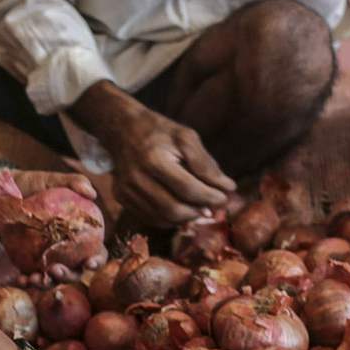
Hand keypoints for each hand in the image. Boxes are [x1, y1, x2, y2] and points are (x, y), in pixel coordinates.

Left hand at [0, 167, 107, 280]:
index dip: (97, 261)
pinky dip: (27, 281)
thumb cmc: (32, 184)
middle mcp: (66, 250)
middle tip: (57, 270)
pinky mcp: (28, 262)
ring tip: (36, 278)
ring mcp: (47, 258)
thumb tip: (93, 194)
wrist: (1, 191)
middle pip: (75, 271)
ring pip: (52, 278)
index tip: (90, 263)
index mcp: (79, 234)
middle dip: (69, 276)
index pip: (96, 251)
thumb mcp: (51, 179)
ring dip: (47, 283)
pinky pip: (30, 276)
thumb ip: (73, 182)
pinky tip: (21, 279)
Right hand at [96, 103, 235, 230]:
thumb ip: (206, 164)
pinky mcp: (122, 198)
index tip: (224, 197)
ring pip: (163, 218)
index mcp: (154, 159)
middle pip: (174, 209)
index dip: (210, 197)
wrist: (123, 130)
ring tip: (199, 208)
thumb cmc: (160, 132)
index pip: (187, 189)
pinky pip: (151, 218)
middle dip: (199, 211)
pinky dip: (171, 219)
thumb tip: (228, 188)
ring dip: (186, 218)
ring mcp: (126, 191)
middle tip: (213, 207)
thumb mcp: (186, 137)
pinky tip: (182, 209)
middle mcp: (136, 178)